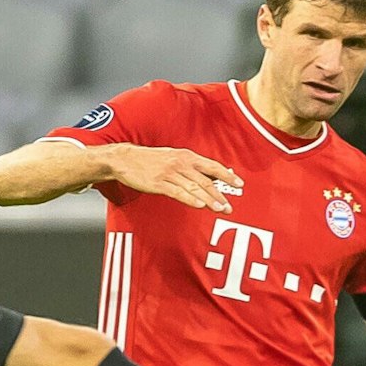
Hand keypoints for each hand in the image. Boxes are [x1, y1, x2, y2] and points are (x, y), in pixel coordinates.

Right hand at [105, 145, 242, 211]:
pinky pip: (177, 192)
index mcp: (186, 156)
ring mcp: (169, 173)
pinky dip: (189, 199)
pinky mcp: (158, 183)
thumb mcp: (174, 157)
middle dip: (219, 194)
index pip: (212, 166)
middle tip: (230, 206)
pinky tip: (199, 205)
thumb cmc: (151, 160)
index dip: (227, 175)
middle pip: (205, 180)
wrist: (125, 159)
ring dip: (208, 199)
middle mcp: (180, 163)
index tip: (240, 184)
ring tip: (219, 209)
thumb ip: (192, 166)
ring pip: (194, 187)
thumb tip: (212, 175)